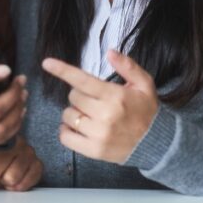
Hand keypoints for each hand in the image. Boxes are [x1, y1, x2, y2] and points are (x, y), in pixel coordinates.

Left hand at [41, 49, 158, 163]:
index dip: (62, 70)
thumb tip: (110, 52)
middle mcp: (105, 115)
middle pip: (73, 97)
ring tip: (87, 114)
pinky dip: (66, 131)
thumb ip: (127, 66)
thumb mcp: (144, 83)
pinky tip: (76, 128)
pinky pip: (66, 137)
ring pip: (68, 116)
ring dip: (73, 112)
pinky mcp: (93, 150)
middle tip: (93, 100)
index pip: (82, 81)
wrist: (155, 142)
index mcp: (115, 96)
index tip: (47, 63)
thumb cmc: (146, 110)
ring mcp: (98, 134)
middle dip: (79, 95)